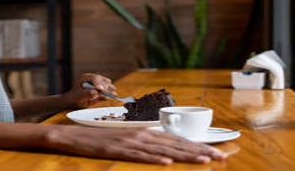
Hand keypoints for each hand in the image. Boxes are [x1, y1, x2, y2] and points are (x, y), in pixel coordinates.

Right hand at [45, 125, 226, 164]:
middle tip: (221, 157)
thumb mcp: (126, 141)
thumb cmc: (99, 140)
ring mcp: (130, 142)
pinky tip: (167, 162)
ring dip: (185, 155)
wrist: (72, 135)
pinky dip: (154, 159)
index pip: (177, 139)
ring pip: (163, 149)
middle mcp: (141, 135)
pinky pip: (139, 155)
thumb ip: (145, 145)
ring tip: (204, 160)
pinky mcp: (118, 150)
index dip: (198, 145)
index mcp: (145, 133)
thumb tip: (165, 151)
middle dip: (200, 150)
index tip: (217, 152)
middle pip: (175, 143)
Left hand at [61, 73, 116, 108]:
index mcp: (87, 77)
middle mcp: (94, 79)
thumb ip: (87, 93)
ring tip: (102, 98)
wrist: (76, 101)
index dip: (98, 83)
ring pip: (109, 86)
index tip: (100, 89)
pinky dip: (110, 95)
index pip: (95, 78)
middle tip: (96, 96)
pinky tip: (109, 97)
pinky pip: (110, 92)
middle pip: (105, 81)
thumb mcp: (79, 95)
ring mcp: (100, 84)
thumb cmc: (75, 96)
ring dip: (108, 92)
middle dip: (104, 89)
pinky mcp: (103, 91)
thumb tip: (96, 91)